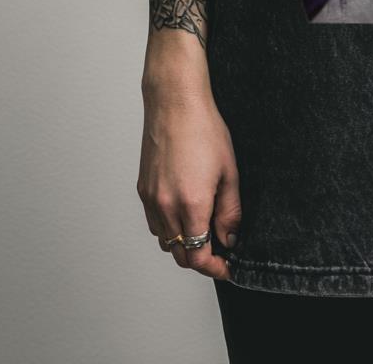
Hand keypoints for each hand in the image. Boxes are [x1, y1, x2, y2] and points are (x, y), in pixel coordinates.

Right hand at [137, 80, 241, 280]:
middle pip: (180, 255)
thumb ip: (230, 211)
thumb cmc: (204, 130)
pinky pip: (154, 223)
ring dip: (184, 245)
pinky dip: (169, 229)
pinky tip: (184, 214)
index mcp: (191, 204)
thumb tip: (230, 238)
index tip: (227, 267)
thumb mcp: (229, 171)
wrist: (175, 104)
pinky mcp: (142, 190)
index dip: (214, 268)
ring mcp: (151, 199)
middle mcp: (166, 207)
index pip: (198, 256)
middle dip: (201, 260)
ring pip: (165, 241)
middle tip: (220, 252)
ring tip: (204, 230)